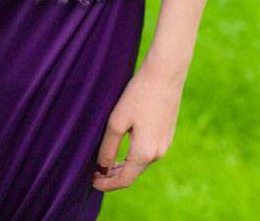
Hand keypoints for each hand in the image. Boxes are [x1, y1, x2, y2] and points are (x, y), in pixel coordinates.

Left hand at [92, 62, 184, 191]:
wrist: (165, 74)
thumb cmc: (139, 95)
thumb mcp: (117, 121)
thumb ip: (108, 148)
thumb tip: (102, 168)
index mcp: (144, 153)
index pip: (124, 180)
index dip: (107, 184)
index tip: (93, 182)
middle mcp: (158, 154)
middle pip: (133, 173)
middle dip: (114, 176)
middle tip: (96, 173)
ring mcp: (165, 144)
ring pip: (141, 163)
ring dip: (124, 166)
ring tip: (107, 162)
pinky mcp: (167, 134)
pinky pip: (148, 152)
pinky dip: (134, 156)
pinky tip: (124, 148)